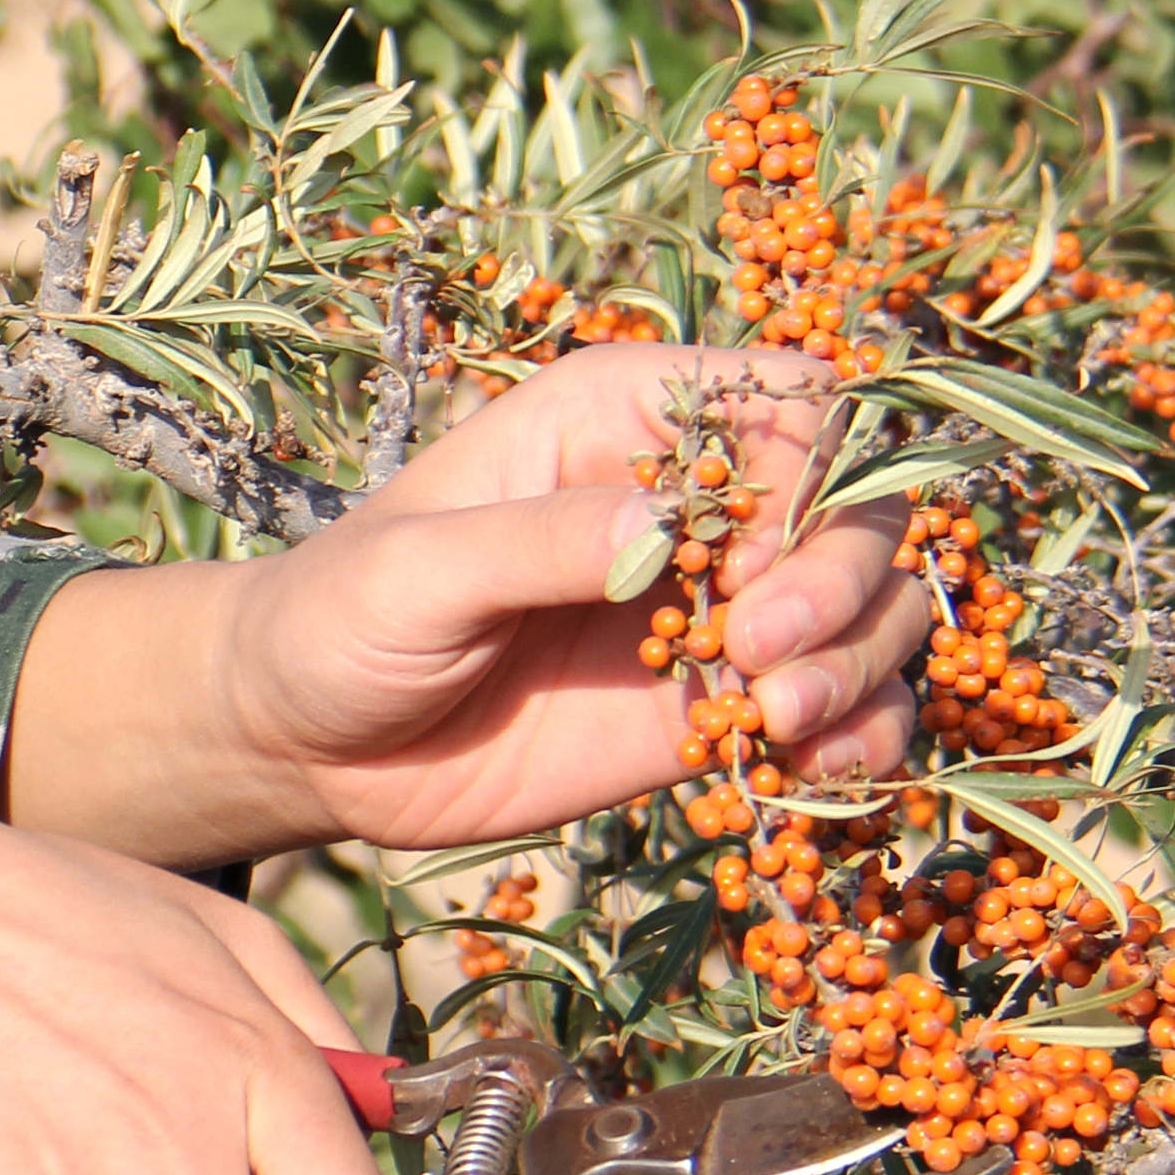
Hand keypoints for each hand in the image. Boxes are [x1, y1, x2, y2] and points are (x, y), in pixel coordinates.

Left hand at [4, 345, 931, 862]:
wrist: (302, 742)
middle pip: (858, 508)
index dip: (816, 475)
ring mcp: (716, 602)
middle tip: (761, 656)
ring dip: (866, 665)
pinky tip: (817, 772)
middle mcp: (693, 499)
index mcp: (622, 418)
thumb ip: (533, 546)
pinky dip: (861, 737)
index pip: (795, 403)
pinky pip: (837, 708)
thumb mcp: (415, 574)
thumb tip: (665, 529)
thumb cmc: (335, 619)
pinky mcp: (714, 701)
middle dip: (845, 582)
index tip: (757, 563)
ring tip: (782, 724)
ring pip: (871, 608)